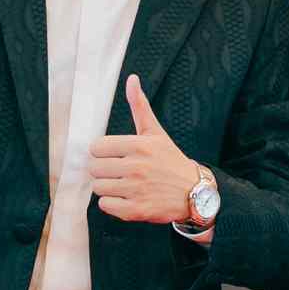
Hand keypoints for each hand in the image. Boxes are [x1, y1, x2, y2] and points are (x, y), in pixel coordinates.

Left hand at [90, 74, 202, 222]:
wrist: (194, 193)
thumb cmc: (170, 161)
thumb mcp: (156, 133)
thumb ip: (140, 106)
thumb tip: (132, 79)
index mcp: (139, 145)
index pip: (96, 147)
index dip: (103, 152)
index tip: (115, 156)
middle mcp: (137, 167)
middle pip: (94, 168)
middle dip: (103, 170)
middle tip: (118, 172)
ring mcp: (136, 190)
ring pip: (97, 188)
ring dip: (107, 188)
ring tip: (123, 185)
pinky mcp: (136, 210)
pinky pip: (105, 206)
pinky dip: (112, 204)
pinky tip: (126, 198)